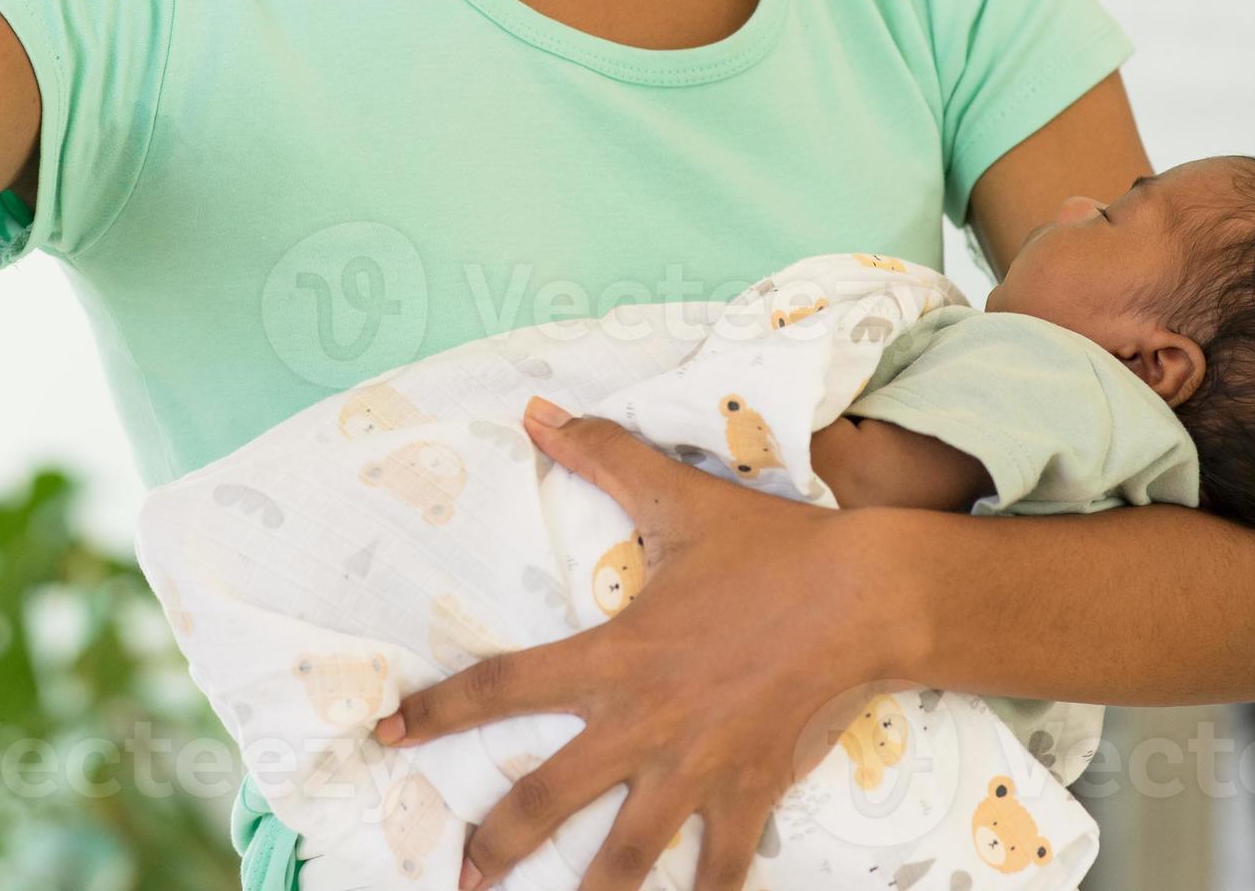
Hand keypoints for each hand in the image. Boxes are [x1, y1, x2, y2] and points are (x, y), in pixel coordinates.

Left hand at [373, 399, 902, 890]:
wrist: (866, 594)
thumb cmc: (768, 547)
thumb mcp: (676, 497)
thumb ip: (602, 453)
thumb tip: (536, 411)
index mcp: (613, 655)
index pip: (503, 684)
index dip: (438, 711)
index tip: (389, 734)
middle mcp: (643, 721)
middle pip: (547, 797)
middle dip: (497, 844)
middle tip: (460, 880)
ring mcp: (697, 766)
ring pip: (627, 854)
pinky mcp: (750, 792)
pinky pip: (722, 869)